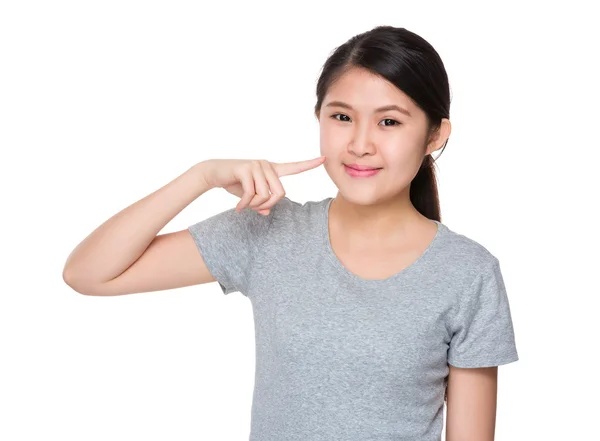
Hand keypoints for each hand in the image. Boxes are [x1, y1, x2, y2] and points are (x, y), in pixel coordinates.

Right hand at [199, 156, 325, 214]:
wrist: (212, 173)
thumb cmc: (234, 184)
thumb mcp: (249, 196)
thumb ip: (261, 203)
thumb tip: (267, 212)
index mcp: (271, 170)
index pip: (293, 167)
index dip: (308, 165)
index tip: (323, 159)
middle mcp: (266, 165)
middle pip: (280, 193)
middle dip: (267, 205)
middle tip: (254, 208)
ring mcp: (256, 165)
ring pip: (265, 195)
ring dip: (254, 205)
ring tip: (243, 205)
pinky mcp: (245, 168)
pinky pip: (250, 194)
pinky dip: (244, 205)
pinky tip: (238, 207)